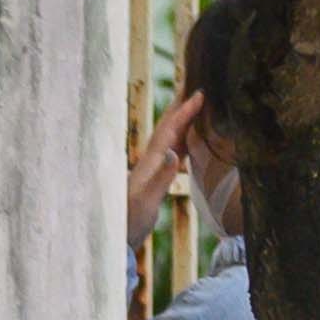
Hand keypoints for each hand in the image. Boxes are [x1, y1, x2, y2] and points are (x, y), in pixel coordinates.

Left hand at [124, 93, 210, 227]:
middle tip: (196, 85)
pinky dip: (185, 138)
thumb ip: (162, 177)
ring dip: (184, 119)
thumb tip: (174, 153)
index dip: (185, 111)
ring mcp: (154, 167)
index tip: (199, 93)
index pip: (171, 129)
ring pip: (172, 135)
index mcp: (151, 161)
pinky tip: (192, 138)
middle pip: (169, 125)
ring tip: (197, 104)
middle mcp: (152, 159)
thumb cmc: (132, 219)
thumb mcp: (147, 200)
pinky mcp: (157, 177)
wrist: (120, 235)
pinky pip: (175, 150)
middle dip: (182, 105)